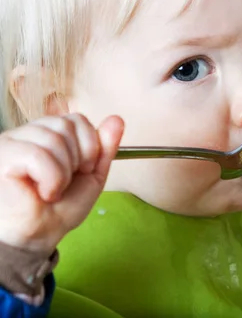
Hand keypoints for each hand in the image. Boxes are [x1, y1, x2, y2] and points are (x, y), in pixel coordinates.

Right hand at [0, 114, 123, 252]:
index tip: (84, 170)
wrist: (40, 235)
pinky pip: (38, 155)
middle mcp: (26, 132)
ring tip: (53, 190)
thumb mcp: (92, 174)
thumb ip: (104, 147)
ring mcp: (11, 141)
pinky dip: (51, 178)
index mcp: (47, 133)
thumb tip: (117, 119)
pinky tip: (43, 193)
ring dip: (63, 172)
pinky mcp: (3, 155)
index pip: (76, 119)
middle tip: (65, 183)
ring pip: (54, 139)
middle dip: (77, 159)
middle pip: (66, 125)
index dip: (89, 145)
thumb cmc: (61, 207)